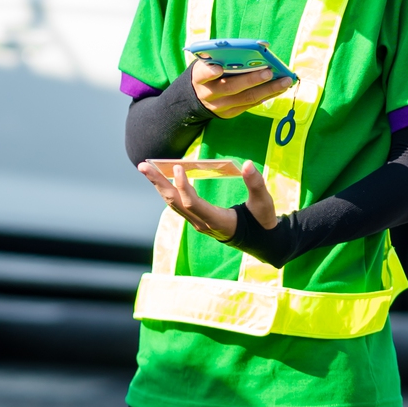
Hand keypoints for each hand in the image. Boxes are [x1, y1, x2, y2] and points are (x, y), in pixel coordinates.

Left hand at [138, 159, 276, 242]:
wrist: (260, 241)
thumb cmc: (262, 222)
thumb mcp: (264, 203)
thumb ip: (256, 184)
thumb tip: (249, 164)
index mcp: (218, 221)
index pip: (193, 204)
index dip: (183, 186)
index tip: (176, 167)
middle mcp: (203, 223)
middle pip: (175, 202)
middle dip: (158, 183)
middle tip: (144, 165)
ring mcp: (198, 222)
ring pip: (172, 203)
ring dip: (158, 185)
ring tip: (145, 167)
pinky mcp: (197, 218)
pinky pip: (177, 203)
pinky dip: (167, 189)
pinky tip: (159, 178)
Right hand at [191, 57, 293, 118]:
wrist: (197, 98)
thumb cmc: (208, 72)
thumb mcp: (206, 63)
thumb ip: (221, 57)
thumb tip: (251, 50)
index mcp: (199, 77)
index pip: (202, 74)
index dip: (210, 72)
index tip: (219, 68)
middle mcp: (209, 93)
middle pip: (231, 87)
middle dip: (251, 80)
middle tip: (269, 72)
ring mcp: (220, 106)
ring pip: (246, 98)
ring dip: (268, 89)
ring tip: (285, 81)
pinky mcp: (230, 113)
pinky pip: (251, 104)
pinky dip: (267, 96)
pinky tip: (280, 88)